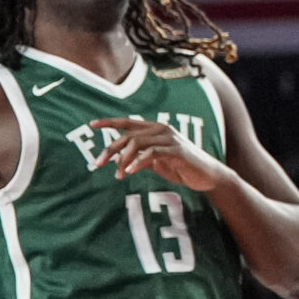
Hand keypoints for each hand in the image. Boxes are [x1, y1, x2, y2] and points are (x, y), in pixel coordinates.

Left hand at [88, 118, 234, 191]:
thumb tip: (116, 161)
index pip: (128, 122)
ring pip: (137, 143)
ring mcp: (170, 139)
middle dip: (110, 150)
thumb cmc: (180, 167)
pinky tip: (130, 172)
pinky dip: (138, 162)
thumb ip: (138, 157)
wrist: (206, 176)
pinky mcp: (177, 151)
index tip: (92, 125)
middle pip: (128, 135)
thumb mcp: (155, 162)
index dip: (110, 122)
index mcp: (155, 129)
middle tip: (97, 165)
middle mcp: (162, 129)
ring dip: (123, 160)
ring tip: (118, 175)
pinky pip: (152, 153)